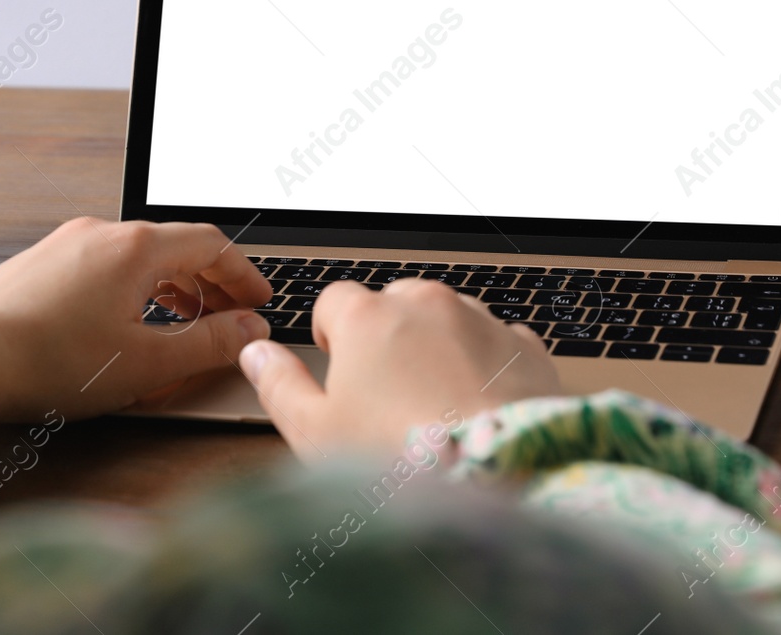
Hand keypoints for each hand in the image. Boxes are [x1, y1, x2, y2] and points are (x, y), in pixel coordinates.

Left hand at [0, 218, 270, 421]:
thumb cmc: (50, 362)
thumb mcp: (147, 363)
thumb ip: (208, 344)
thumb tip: (249, 331)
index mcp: (135, 248)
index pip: (210, 243)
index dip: (242, 274)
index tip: (257, 301)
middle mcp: (100, 233)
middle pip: (174, 245)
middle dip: (209, 282)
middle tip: (228, 317)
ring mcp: (65, 244)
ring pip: (137, 256)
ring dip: (170, 286)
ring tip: (182, 324)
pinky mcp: (38, 263)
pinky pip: (102, 266)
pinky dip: (132, 288)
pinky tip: (127, 324)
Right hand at [238, 278, 560, 459]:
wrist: (496, 481)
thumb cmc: (400, 462)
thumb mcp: (315, 433)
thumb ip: (279, 385)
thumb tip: (256, 354)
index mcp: (368, 317)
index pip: (334, 299)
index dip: (331, 334)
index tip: (337, 365)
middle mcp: (426, 304)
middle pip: (394, 303)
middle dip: (387, 337)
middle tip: (385, 395)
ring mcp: (480, 320)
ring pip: (447, 318)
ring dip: (437, 347)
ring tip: (434, 406)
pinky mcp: (524, 348)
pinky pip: (497, 341)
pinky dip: (486, 363)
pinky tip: (476, 406)